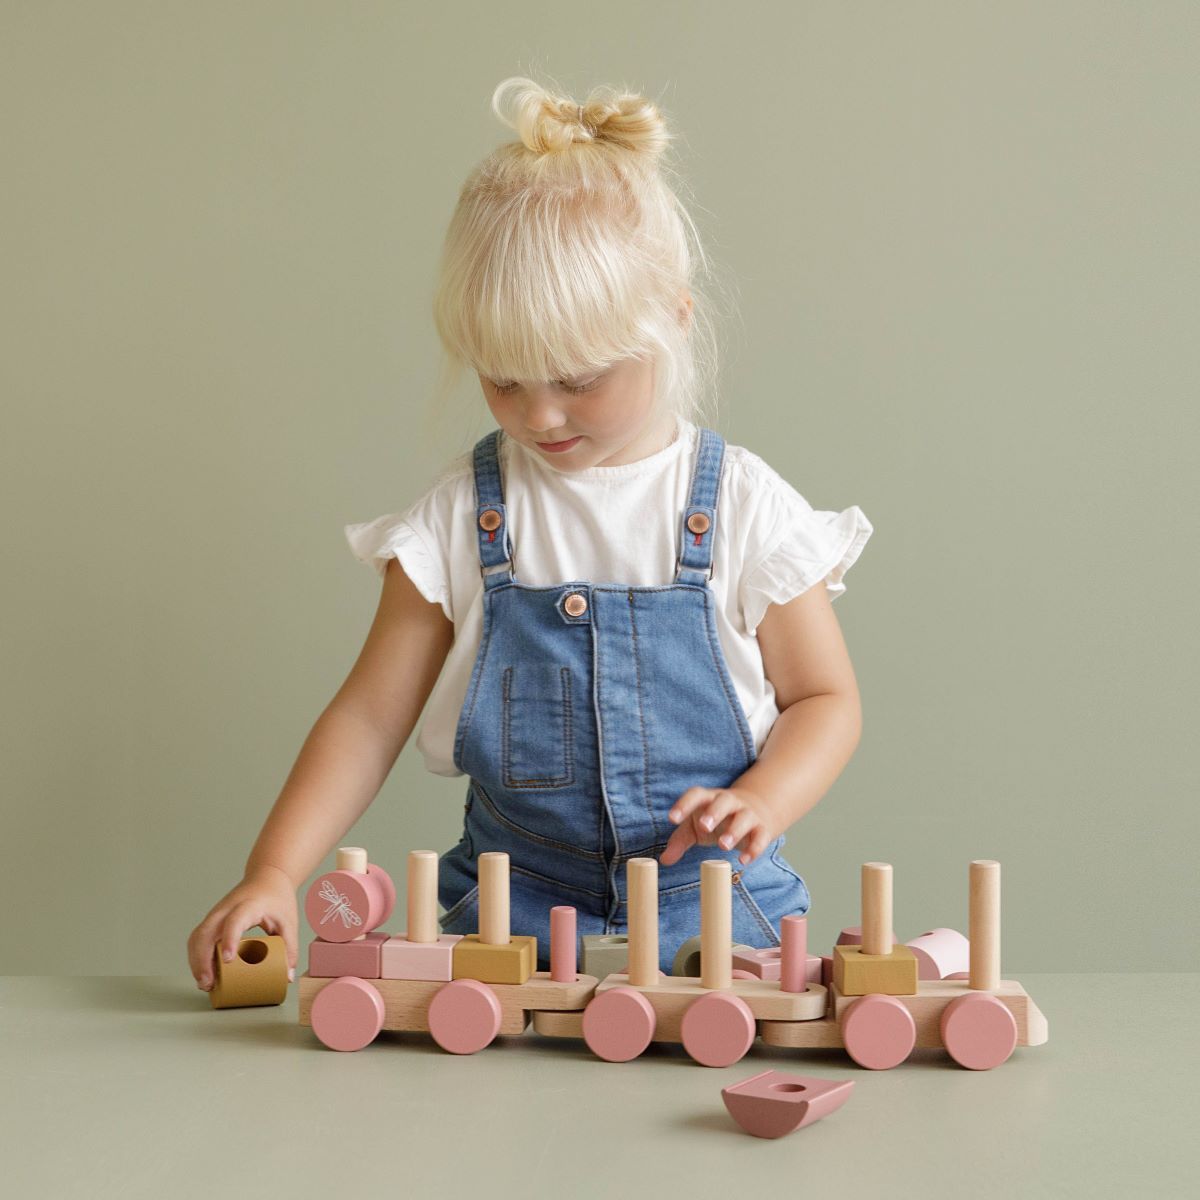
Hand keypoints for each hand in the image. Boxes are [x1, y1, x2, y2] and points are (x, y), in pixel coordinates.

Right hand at [187, 865, 298, 991]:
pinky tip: (204, 973)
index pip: (235, 921)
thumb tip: (287, 977)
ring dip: (196, 961)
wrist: (267, 877)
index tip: (228, 960)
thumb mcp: (289, 922)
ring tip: (205, 983)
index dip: (230, 939)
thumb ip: (289, 948)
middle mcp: (227, 908)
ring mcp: (216, 914)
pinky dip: (197, 956)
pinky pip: (198, 939)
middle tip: (208, 983)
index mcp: (249, 905)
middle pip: (206, 932)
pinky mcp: (212, 920)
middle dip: (202, 960)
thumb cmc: (277, 899)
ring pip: (197, 937)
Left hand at [659, 786, 778, 867]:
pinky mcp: (762, 829)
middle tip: (704, 826)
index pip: (696, 794)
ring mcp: (748, 814)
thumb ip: (679, 841)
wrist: (757, 810)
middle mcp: (730, 802)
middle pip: (723, 801)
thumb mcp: (695, 827)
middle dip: (714, 812)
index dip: (684, 804)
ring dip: (734, 830)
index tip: (671, 818)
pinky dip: (754, 848)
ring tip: (723, 846)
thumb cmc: (717, 819)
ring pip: (744, 818)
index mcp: (709, 799)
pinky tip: (744, 860)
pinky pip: (761, 837)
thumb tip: (664, 860)